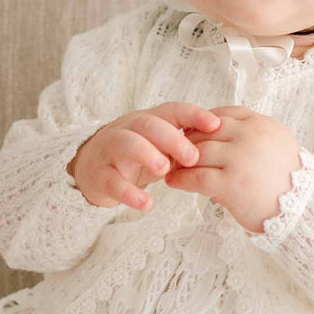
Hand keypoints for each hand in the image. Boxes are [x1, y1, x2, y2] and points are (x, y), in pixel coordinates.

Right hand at [68, 103, 221, 210]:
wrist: (91, 169)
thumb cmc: (134, 156)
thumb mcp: (159, 145)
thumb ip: (183, 142)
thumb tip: (223, 142)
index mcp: (148, 121)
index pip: (172, 111)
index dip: (193, 115)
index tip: (216, 125)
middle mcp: (128, 130)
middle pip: (148, 124)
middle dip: (172, 138)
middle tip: (193, 157)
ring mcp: (111, 151)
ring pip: (126, 144)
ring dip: (147, 154)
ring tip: (165, 170)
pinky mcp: (99, 175)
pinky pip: (112, 181)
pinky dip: (129, 193)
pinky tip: (146, 203)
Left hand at [162, 105, 302, 233]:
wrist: (305, 210)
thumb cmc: (289, 182)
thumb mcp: (278, 146)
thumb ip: (253, 135)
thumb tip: (220, 129)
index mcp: (262, 125)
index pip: (224, 114)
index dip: (203, 124)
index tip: (193, 134)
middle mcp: (250, 136)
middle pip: (207, 131)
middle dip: (188, 141)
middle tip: (175, 151)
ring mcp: (240, 159)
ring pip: (198, 152)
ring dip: (181, 160)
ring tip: (172, 167)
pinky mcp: (231, 184)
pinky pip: (196, 177)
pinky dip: (181, 179)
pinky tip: (173, 183)